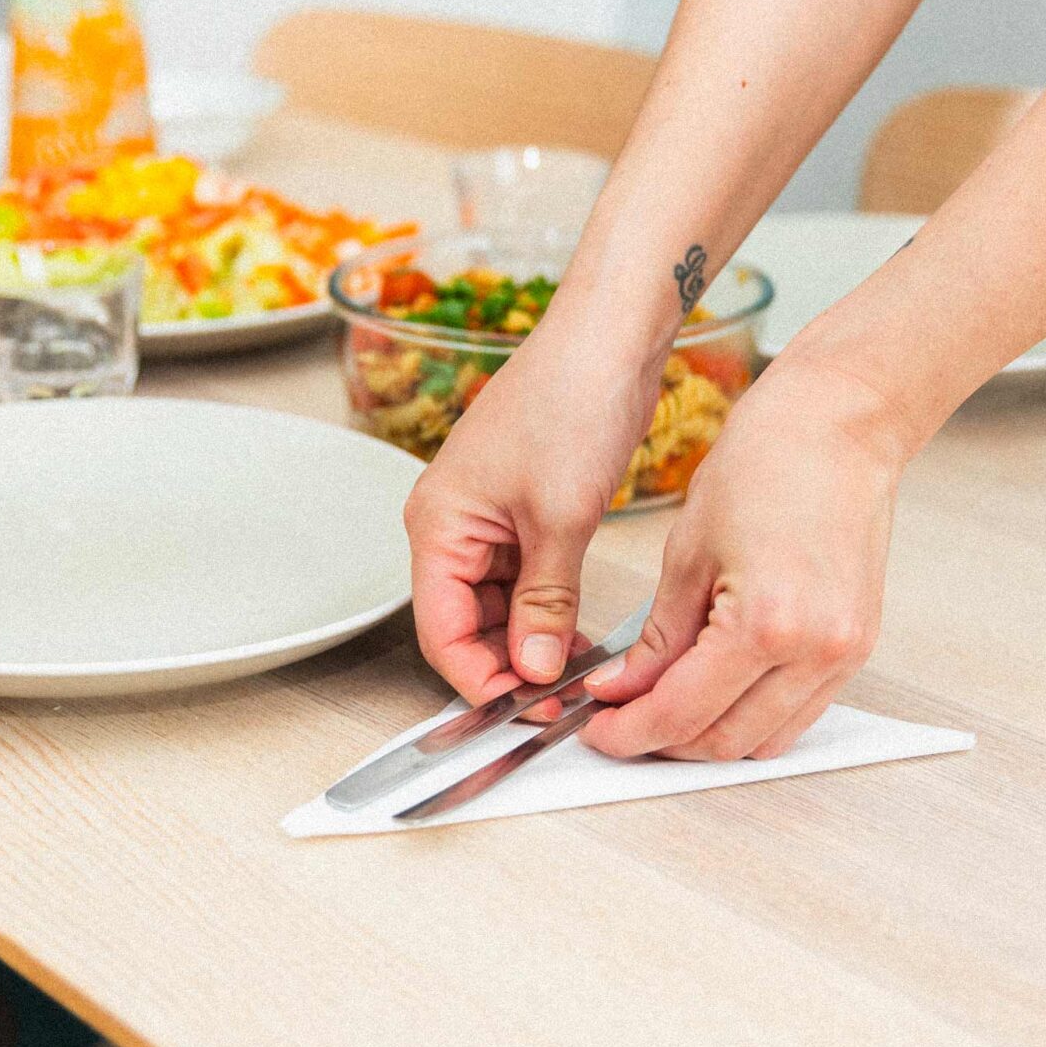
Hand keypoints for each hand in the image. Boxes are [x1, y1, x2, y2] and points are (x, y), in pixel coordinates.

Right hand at [403, 300, 663, 701]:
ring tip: (576, 672)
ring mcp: (485, 516)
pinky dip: (547, 608)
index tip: (526, 709)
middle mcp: (449, 523)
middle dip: (507, 664)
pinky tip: (579, 632)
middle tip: (559, 699)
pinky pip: (521, 577)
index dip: (478, 679)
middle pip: (463, 622)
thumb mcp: (559, 519)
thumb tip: (534, 669)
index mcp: (437, 523)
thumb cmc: (570, 403)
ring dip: (530, 640)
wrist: (608, 337)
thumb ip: (544, 602)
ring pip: (496, 605)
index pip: (439, 630)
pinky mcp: (520, 508)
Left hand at [580, 360, 906, 760]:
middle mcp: (815, 651)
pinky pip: (797, 714)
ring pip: (763, 741)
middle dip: (662, 741)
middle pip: (723, 740)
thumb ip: (656, 637)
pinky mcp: (857, 648)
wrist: (839, 424)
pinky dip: (749, 716)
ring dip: (707, 737)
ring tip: (658, 707)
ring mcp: (844, 654)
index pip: (681, 712)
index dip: (629, 730)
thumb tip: (623, 690)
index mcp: (764, 623)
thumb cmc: (764, 464)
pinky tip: (710, 692)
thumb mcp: (686, 553)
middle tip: (617, 720)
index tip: (597, 729)